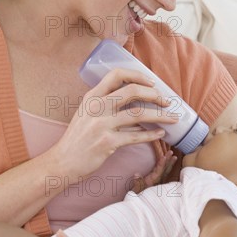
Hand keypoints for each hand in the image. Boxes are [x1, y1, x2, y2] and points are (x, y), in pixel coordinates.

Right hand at [49, 68, 178, 183]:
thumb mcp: (87, 113)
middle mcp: (97, 107)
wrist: (63, 162)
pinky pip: (136, 136)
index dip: (137, 75)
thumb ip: (105, 104)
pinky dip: (152, 134)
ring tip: (173, 118)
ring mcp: (102, 124)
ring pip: (139, 113)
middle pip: (132, 91)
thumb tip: (135, 100)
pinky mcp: (107, 143)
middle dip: (154, 94)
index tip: (151, 82)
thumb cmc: (78, 138)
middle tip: (166, 101)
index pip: (116, 74)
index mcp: (92, 96)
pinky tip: (161, 133)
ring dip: (160, 115)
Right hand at [131, 149, 176, 192]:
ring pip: (165, 172)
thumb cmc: (136, 196)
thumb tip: (136, 174)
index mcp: (152, 182)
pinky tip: (170, 165)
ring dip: (169, 164)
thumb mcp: (135, 190)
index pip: (158, 172)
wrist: (140, 205)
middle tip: (171, 152)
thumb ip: (137, 183)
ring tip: (175, 157)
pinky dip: (167, 168)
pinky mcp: (157, 183)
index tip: (164, 157)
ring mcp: (158, 183)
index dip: (161, 164)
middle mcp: (157, 182)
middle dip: (168, 161)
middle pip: (164, 170)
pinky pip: (164, 174)